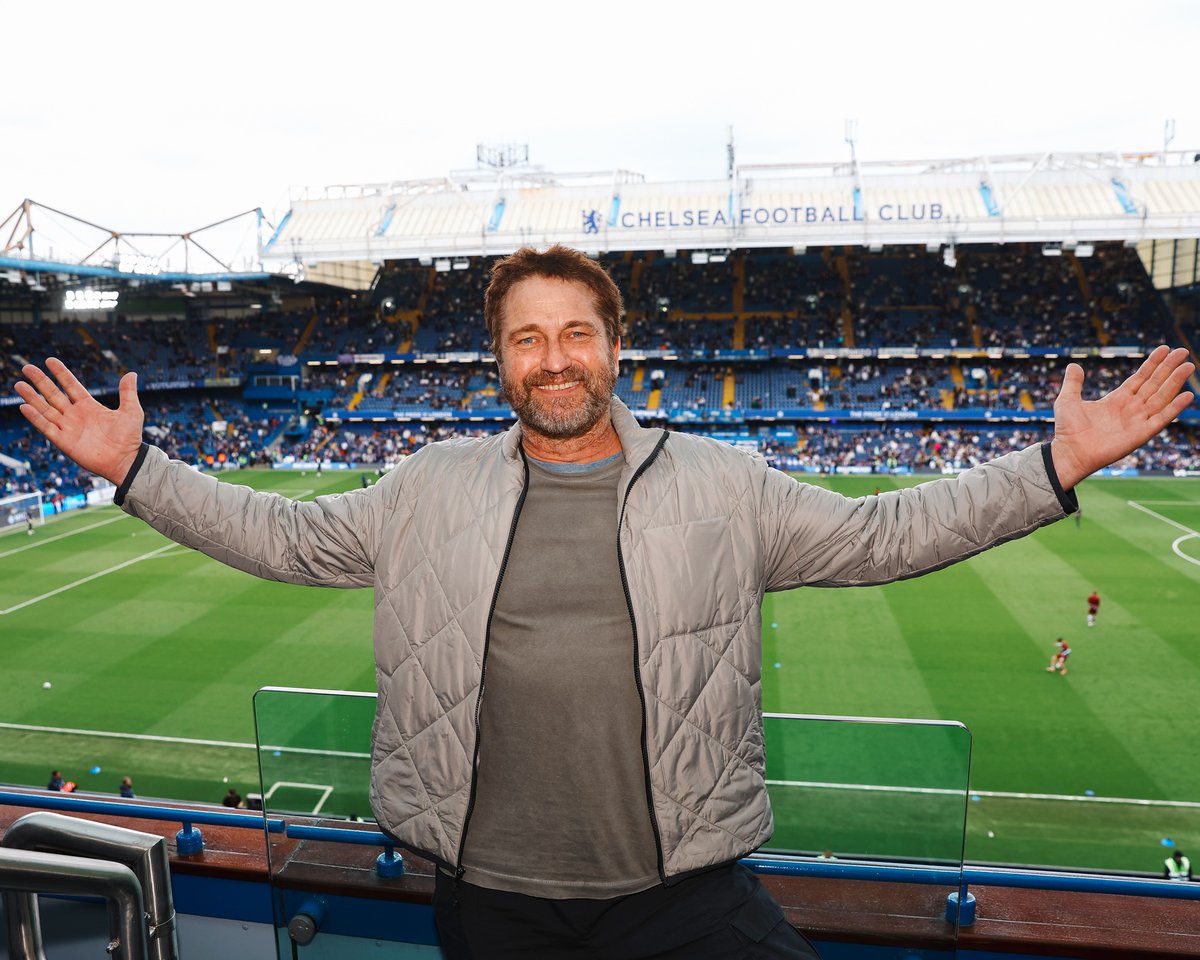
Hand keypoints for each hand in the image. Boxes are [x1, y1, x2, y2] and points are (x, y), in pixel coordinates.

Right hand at [15, 358, 143, 485]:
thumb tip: (132, 373)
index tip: (50, 360)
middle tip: (27, 367)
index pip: (71, 385)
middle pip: (53, 394)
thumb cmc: (130, 438)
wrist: (126, 461)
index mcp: (89, 406)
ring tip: (19, 384)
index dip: (61, 373)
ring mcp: (68, 428)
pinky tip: (24, 407)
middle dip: (41, 381)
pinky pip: (46, 427)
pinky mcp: (64, 442)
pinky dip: (36, 418)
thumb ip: (128, 392)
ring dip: (32, 397)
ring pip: (46, 409)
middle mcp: (75, 415)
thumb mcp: (131, 411)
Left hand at [1051, 345, 1194, 488]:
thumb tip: (1073, 365)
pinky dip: (1175, 407)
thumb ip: (1073, 383)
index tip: (1165, 349)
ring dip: (1175, 381)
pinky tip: (1187, 395)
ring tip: (1189, 366)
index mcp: (1117, 399)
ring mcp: (1138, 420)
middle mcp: (1131, 408)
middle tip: (1184, 352)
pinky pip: (1162, 418)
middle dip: (1169, 368)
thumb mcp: (1068, 400)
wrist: (1069, 452)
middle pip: (1155, 384)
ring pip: (1162, 396)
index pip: (1140, 378)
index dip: (1153, 363)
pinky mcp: (1141, 434)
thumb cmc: (1067, 430)